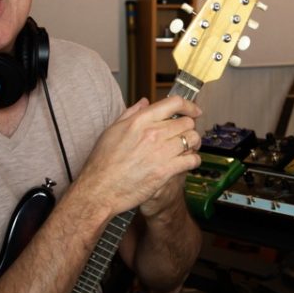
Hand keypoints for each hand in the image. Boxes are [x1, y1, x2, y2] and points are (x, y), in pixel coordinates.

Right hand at [71, 96, 200, 218]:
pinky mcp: (166, 171)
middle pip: (187, 122)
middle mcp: (153, 133)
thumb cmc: (102, 163)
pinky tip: (187, 163)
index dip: (188, 105)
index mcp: (140, 121)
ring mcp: (161, 152)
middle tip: (185, 134)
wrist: (100, 190)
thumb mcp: (112, 130)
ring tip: (188, 148)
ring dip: (193, 143)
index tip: (193, 111)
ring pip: (192, 139)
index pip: (174, 103)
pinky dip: (194, 160)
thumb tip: (145, 102)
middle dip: (189, 127)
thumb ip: (131, 113)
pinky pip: (192, 160)